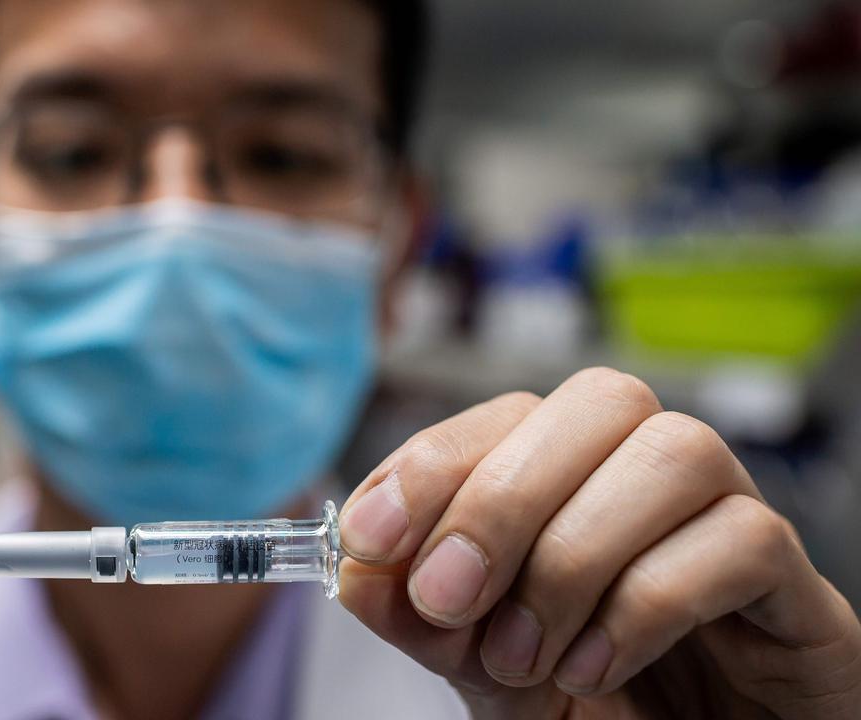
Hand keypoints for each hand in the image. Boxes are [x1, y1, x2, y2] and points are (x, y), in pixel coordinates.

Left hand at [338, 368, 860, 717]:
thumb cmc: (598, 708)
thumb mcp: (485, 668)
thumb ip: (425, 622)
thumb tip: (355, 574)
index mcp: (579, 477)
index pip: (509, 412)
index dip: (432, 462)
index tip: (368, 537)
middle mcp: (656, 477)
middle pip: (600, 400)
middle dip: (501, 498)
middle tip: (446, 599)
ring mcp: (732, 520)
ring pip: (676, 452)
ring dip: (575, 555)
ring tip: (525, 653)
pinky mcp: (797, 587)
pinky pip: (743, 540)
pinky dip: (647, 603)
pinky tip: (595, 668)